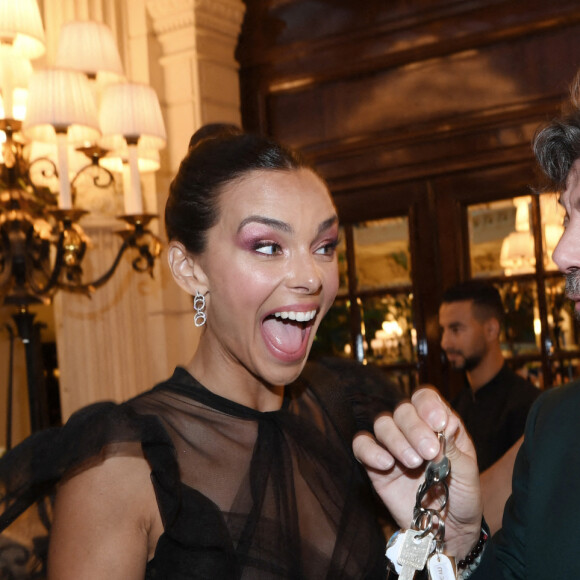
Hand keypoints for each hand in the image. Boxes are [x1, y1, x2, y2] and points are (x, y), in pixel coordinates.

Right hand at [353, 386, 482, 557]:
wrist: (448, 532)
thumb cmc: (462, 498)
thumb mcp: (467, 474)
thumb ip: (453, 450)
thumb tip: (441, 426)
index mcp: (438, 425)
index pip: (425, 399)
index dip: (428, 404)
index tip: (437, 422)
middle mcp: (413, 431)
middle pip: (403, 410)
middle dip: (414, 428)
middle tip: (429, 452)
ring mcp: (393, 447)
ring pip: (382, 424)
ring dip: (396, 439)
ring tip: (413, 463)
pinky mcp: (375, 466)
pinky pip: (362, 446)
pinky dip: (369, 450)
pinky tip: (385, 464)